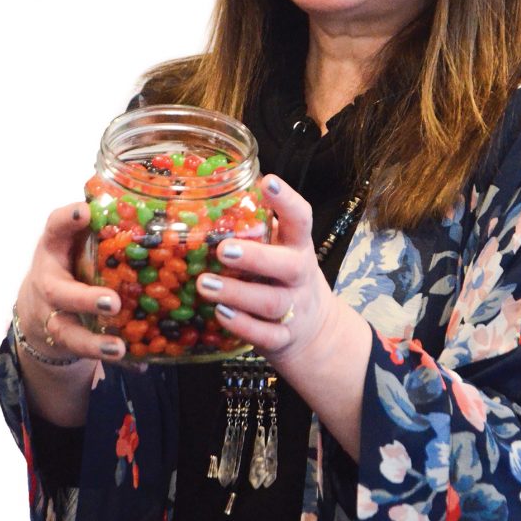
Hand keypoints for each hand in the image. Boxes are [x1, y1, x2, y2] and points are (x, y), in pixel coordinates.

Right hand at [16, 203, 125, 363]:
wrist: (40, 306)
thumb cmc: (72, 261)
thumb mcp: (80, 239)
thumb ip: (107, 227)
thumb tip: (165, 211)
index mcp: (55, 248)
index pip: (55, 227)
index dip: (67, 219)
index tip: (85, 213)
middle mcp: (50, 281)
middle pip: (60, 292)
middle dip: (85, 299)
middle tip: (113, 302)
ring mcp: (53, 314)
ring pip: (68, 332)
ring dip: (93, 343)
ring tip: (118, 348)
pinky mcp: (65, 341)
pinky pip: (87, 354)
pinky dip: (115, 361)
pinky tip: (138, 364)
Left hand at [196, 175, 338, 362]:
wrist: (315, 330)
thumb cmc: (284, 279)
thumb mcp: (282, 249)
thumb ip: (258, 229)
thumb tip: (214, 196)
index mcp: (298, 247)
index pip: (301, 219)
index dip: (287, 200)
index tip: (268, 182)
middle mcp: (299, 276)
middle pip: (288, 265)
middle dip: (256, 257)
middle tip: (223, 249)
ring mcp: (294, 309)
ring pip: (270, 302)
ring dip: (237, 293)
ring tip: (205, 284)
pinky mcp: (283, 338)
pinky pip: (265, 335)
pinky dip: (242, 326)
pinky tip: (220, 314)